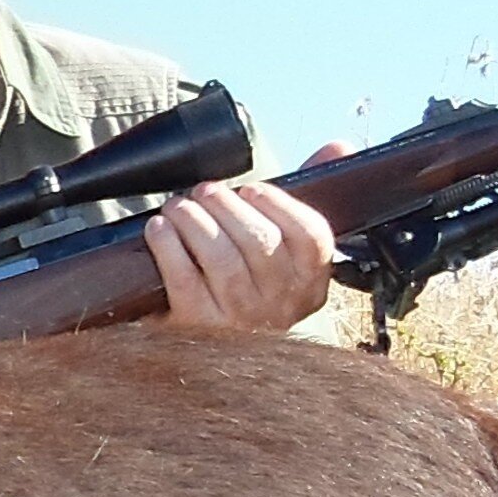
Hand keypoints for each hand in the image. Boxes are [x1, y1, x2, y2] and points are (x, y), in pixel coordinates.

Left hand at [143, 168, 338, 333]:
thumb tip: (338, 146)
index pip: (312, 238)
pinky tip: (159, 229)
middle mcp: (281, 304)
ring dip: (194, 221)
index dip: (280, 205)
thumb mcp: (286, 249)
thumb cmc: (251, 285)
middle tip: (205, 191)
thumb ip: (308, 196)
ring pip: (221, 259)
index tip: (253, 189)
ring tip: (179, 206)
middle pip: (260, 242)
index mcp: (310, 282)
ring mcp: (240, 319)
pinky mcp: (198, 327)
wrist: (215, 351)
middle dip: (227, 206)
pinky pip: (184, 279)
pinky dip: (169, 247)